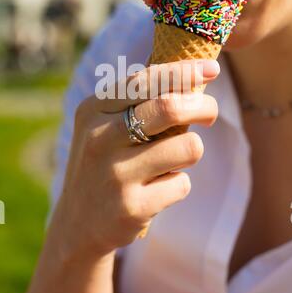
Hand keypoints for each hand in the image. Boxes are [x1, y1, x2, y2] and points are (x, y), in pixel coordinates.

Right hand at [53, 59, 219, 260]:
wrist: (78, 223)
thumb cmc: (103, 164)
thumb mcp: (104, 126)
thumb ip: (136, 101)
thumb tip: (187, 73)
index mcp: (93, 110)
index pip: (146, 80)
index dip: (185, 71)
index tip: (213, 69)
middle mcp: (100, 139)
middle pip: (170, 107)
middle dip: (203, 106)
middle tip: (210, 114)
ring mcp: (115, 174)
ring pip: (188, 147)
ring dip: (190, 151)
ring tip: (171, 161)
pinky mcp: (132, 207)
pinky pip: (182, 184)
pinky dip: (177, 184)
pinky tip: (155, 191)